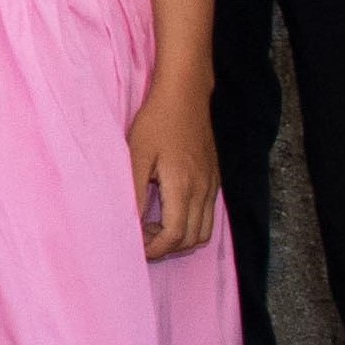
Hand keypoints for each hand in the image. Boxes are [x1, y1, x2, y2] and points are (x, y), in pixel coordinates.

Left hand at [125, 79, 219, 259]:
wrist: (184, 95)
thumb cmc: (156, 122)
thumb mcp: (136, 155)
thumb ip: (134, 192)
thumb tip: (131, 223)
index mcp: (183, 187)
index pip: (175, 236)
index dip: (155, 249)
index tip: (136, 246)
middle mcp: (203, 190)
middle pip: (192, 240)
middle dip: (167, 248)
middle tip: (143, 237)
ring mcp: (211, 185)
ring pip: (204, 231)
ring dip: (181, 239)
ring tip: (155, 227)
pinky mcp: (214, 179)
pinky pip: (208, 215)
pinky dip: (190, 225)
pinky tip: (168, 211)